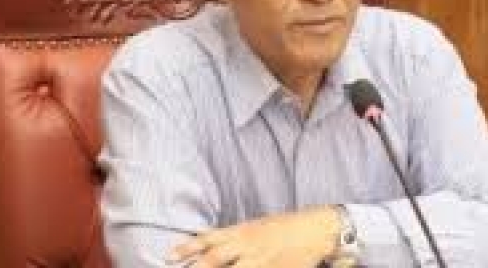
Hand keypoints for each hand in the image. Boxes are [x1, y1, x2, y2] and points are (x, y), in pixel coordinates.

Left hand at [167, 206, 340, 267]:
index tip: (170, 255)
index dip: (187, 248)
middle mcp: (247, 246)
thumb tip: (208, 244)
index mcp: (242, 231)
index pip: (207, 239)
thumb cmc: (285, 227)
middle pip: (213, 260)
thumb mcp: (256, 226)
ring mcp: (261, 262)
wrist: (317, 229)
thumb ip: (233, 236)